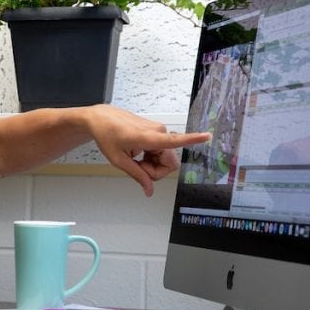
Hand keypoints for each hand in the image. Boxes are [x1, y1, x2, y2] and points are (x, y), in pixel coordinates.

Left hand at [84, 105, 209, 195]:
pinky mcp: (157, 130)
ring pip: (165, 157)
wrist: (101, 119)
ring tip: (134, 157)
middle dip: (155, 170)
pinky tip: (137, 151)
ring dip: (151, 163)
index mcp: (148, 137)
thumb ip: (137, 175)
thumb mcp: (118, 160)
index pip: (174, 140)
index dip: (192, 139)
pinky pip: (161, 150)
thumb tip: (149, 191)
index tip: (207, 135)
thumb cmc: (107, 135)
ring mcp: (158, 129)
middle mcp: (158, 131)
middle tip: (137, 167)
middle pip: (169, 162)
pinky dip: (150, 155)